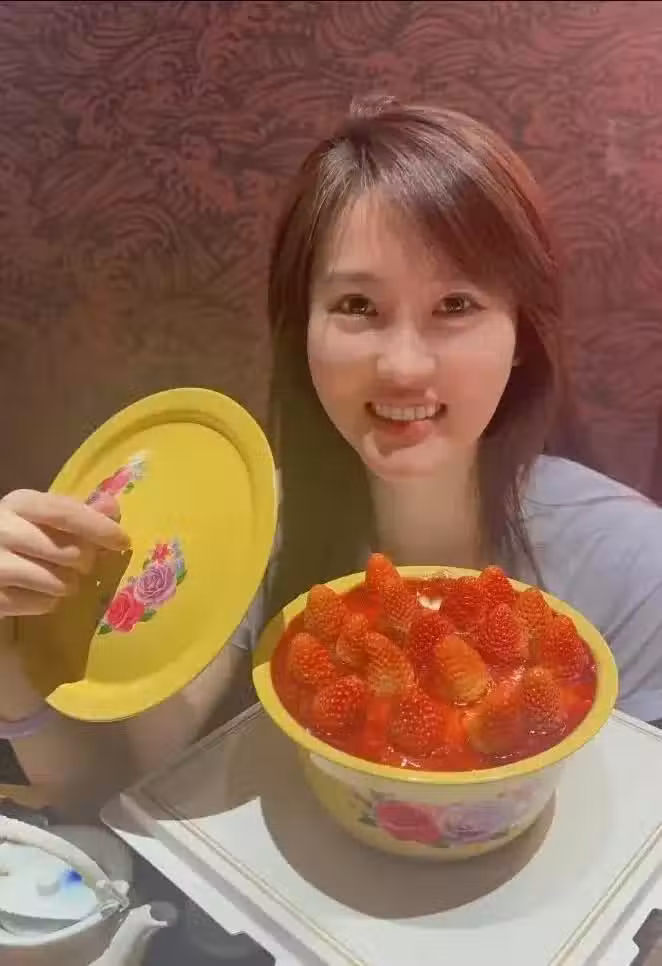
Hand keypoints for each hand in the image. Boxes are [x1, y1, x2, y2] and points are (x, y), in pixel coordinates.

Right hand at [0, 489, 129, 619]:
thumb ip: (76, 511)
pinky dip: (48, 601)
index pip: (65, 513)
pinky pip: (43, 604)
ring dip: (67, 583)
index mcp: (19, 503)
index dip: (99, 527)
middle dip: (84, 560)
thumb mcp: (41, 516)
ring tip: (55, 575)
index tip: (123, 541)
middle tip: (80, 561)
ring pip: (59, 582)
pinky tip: (36, 590)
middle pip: (68, 552)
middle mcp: (3, 531)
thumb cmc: (17, 535)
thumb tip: (112, 507)